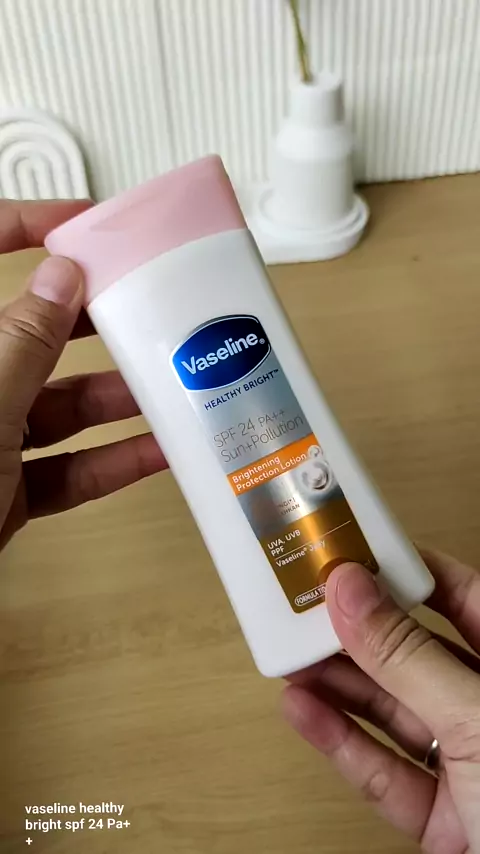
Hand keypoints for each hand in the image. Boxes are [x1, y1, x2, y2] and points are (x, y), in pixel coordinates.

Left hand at [0, 200, 166, 547]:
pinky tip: (161, 453)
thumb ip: (22, 344)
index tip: (88, 225)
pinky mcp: (8, 493)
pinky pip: (66, 469)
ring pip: (59, 407)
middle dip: (95, 321)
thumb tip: (63, 274)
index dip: (24, 226)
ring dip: (117, 398)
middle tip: (153, 304)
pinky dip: (112, 463)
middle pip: (34, 336)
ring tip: (178, 383)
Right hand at [283, 549, 479, 852]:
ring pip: (393, 711)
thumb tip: (354, 591)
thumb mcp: (479, 721)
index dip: (409, 572)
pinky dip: (340, 740)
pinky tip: (303, 708)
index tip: (357, 551)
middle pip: (418, 653)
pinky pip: (382, 770)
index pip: (465, 598)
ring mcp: (470, 769)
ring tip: (292, 650)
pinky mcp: (441, 821)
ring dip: (338, 681)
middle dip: (361, 628)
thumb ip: (408, 657)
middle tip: (309, 602)